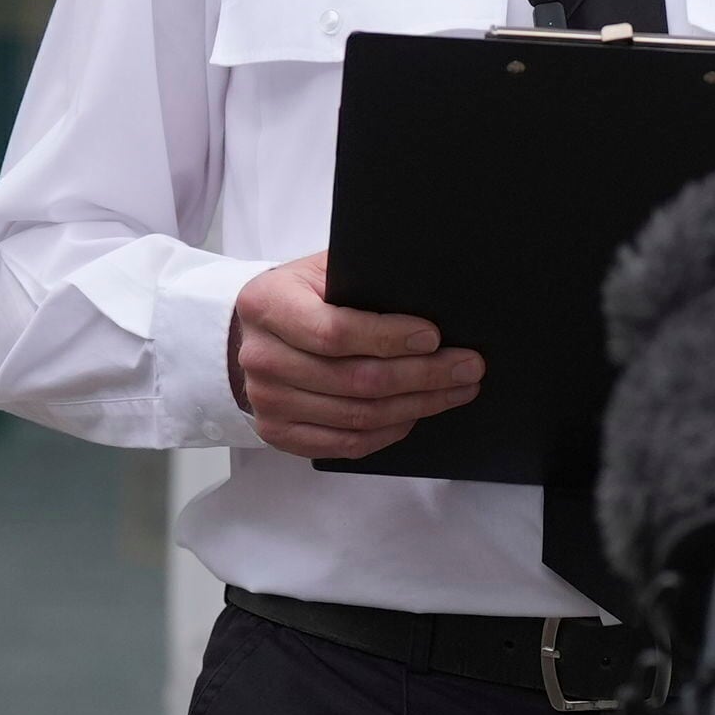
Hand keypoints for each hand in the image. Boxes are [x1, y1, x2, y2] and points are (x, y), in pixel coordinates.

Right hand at [228, 252, 483, 461]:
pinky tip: (416, 414)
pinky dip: (389, 432)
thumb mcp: (317, 270)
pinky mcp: (277, 433)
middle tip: (467, 367)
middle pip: (355, 380)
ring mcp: (267, 401)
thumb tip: (427, 293)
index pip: (334, 332)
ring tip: (456, 390)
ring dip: (417, 405)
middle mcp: (261, 357)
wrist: (247, 333)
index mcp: (266, 305)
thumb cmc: (298, 296)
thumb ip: (358, 278)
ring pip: (357, 416)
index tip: (433, 337)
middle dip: (422, 375)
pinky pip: (345, 444)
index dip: (388, 338)